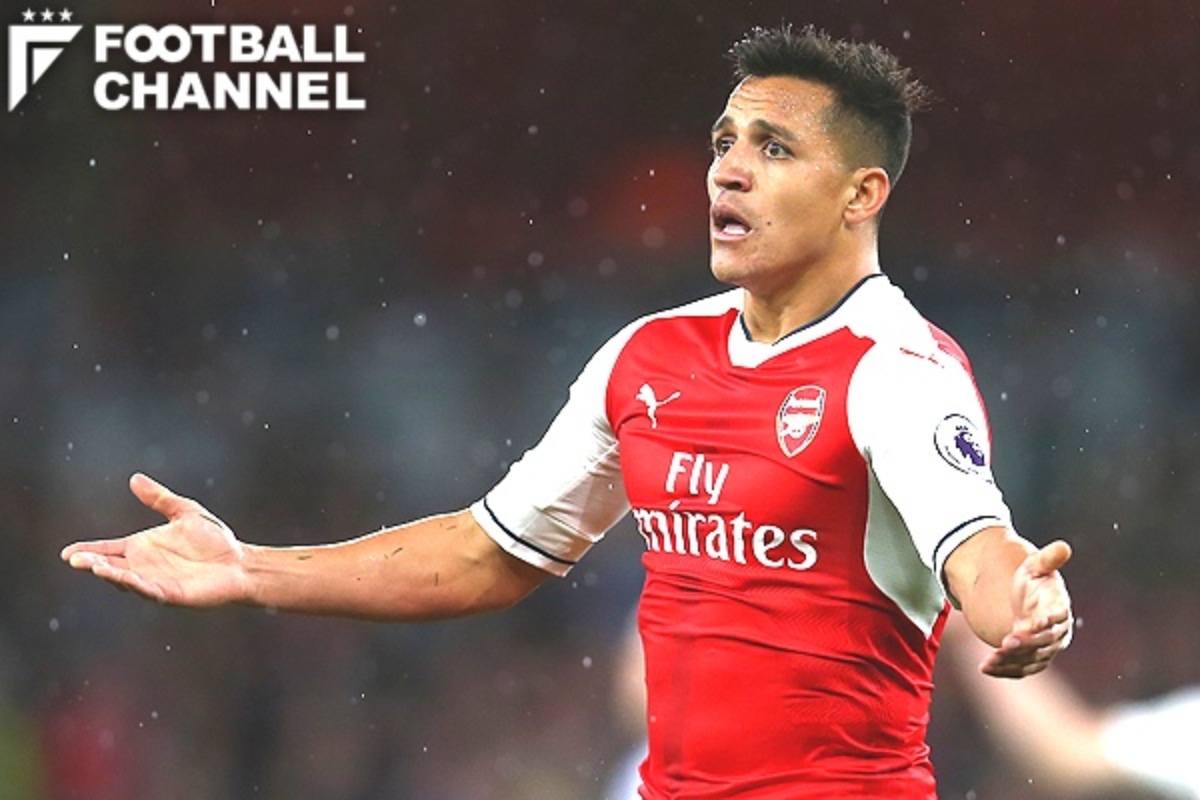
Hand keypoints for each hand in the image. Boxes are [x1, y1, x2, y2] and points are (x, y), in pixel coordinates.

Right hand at [60, 473, 251, 606]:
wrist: (240, 562)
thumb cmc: (214, 540)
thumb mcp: (184, 512)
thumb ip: (160, 498)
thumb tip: (135, 479)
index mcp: (143, 548)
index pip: (108, 549)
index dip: (88, 551)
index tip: (67, 553)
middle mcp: (145, 566)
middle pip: (111, 566)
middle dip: (93, 564)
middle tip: (76, 560)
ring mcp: (156, 581)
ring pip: (126, 580)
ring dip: (110, 575)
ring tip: (94, 567)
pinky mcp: (171, 594)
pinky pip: (149, 590)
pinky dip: (137, 584)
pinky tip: (126, 577)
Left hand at [980, 540, 1072, 678]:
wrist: (1021, 598)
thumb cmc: (1031, 580)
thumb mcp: (1035, 566)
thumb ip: (1048, 558)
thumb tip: (1063, 547)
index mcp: (1059, 609)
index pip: (1058, 618)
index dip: (1047, 621)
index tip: (1034, 622)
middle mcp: (1055, 633)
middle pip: (1045, 643)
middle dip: (1027, 644)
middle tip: (1008, 642)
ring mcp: (1043, 648)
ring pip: (1031, 659)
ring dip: (1012, 660)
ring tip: (991, 659)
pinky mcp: (1029, 659)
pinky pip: (1019, 669)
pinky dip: (1004, 670)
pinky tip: (986, 667)